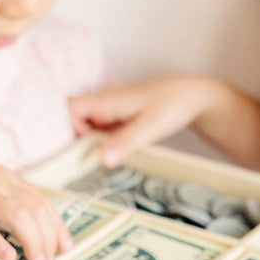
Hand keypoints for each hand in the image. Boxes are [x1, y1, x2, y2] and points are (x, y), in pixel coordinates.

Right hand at [0, 152, 72, 259]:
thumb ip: (7, 203)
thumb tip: (30, 230)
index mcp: (7, 180)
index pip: (43, 202)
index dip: (57, 226)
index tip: (66, 246)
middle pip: (36, 210)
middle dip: (48, 237)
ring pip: (19, 216)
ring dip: (33, 240)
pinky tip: (7, 257)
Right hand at [69, 75, 217, 166]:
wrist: (194, 97)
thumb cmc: (172, 106)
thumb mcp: (150, 128)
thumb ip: (125, 143)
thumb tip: (103, 160)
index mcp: (106, 100)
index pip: (69, 108)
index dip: (66, 127)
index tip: (78, 148)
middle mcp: (105, 102)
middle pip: (74, 119)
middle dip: (76, 140)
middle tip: (86, 162)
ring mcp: (113, 109)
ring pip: (88, 126)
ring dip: (90, 143)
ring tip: (100, 161)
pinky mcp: (121, 117)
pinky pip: (102, 129)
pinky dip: (103, 142)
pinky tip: (114, 154)